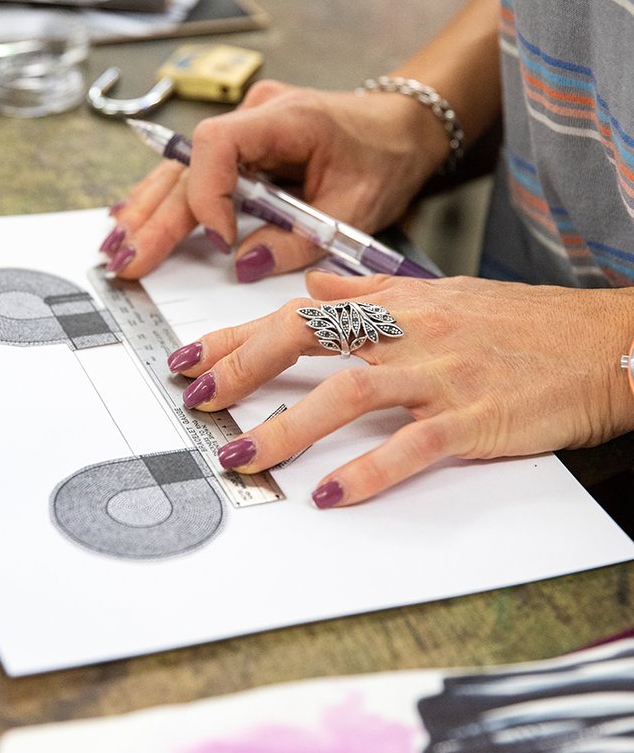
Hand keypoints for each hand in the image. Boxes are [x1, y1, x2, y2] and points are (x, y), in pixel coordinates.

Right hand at [101, 79, 450, 279]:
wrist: (399, 131)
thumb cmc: (383, 159)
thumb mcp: (355, 209)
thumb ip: (299, 240)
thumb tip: (241, 265)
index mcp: (286, 119)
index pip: (218, 146)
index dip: (209, 196)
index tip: (221, 241)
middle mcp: (255, 118)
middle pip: (188, 167)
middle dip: (157, 218)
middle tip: (129, 260)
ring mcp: (245, 131)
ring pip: (182, 171)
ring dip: (148, 211)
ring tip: (118, 247)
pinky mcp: (242, 149)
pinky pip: (194, 175)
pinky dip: (164, 201)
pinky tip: (131, 217)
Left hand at [167, 271, 633, 506]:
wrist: (602, 342)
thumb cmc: (518, 324)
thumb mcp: (438, 295)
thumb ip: (368, 294)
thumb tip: (311, 288)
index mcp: (396, 305)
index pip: (298, 313)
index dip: (237, 335)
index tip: (191, 359)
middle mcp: (410, 332)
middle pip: (311, 338)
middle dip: (244, 367)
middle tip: (199, 401)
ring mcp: (441, 374)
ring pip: (351, 393)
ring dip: (290, 428)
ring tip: (245, 457)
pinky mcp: (474, 418)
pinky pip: (412, 447)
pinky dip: (369, 472)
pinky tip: (331, 494)